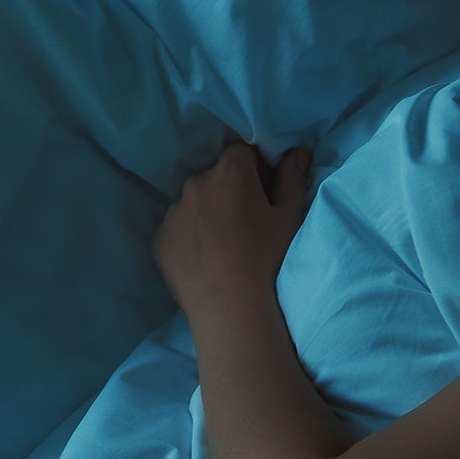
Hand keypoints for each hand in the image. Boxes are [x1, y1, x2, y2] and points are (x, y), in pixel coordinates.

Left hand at [154, 142, 316, 316]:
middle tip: (247, 223)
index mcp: (230, 172)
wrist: (232, 307)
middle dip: (231, 190)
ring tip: (225, 245)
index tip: (265, 196)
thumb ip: (293, 177)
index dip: (257, 171)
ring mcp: (174, 211)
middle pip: (216, 176)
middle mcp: (196, 184)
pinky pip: (178, 227)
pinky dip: (191, 235)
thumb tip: (299, 150)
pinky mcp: (160, 238)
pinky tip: (207, 258)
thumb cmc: (268, 258)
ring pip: (195, 202)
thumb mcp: (289, 216)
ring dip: (209, 212)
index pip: (243, 153)